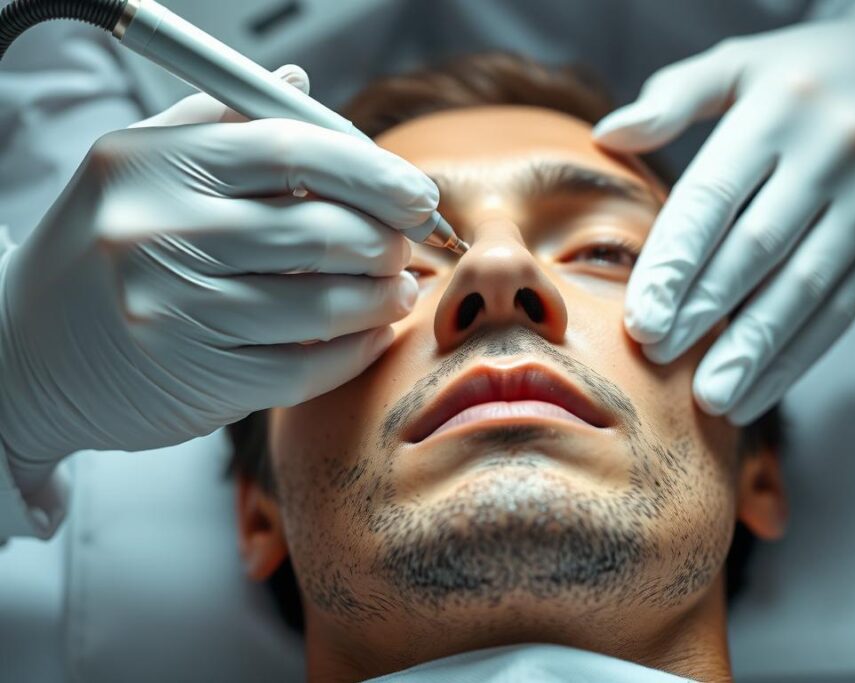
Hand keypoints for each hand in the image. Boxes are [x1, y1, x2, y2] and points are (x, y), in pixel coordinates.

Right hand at [0, 65, 433, 481]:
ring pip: (319, 306)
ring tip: (398, 289)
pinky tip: (371, 334)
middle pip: (318, 230)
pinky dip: (354, 352)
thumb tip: (300, 85)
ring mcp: (173, 311)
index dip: (374, 173)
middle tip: (406, 245)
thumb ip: (221, 120)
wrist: (20, 349)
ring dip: (381, 298)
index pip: (293, 151)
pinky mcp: (192, 378)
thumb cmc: (101, 247)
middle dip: (386, 241)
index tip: (417, 194)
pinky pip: (302, 368)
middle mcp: (158, 233)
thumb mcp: (140, 165)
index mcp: (154, 164)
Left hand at [594, 12, 854, 422]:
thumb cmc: (810, 78)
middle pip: (756, 249)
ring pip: (805, 287)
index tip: (639, 318)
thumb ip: (676, 96)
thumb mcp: (745, 64)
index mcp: (779, 109)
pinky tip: (756, 391)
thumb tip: (607, 134)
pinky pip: (846, 307)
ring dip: (754, 350)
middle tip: (659, 357)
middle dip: (703, 310)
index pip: (714, 198)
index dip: (673, 262)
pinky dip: (798, 357)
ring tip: (711, 397)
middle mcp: (835, 152)